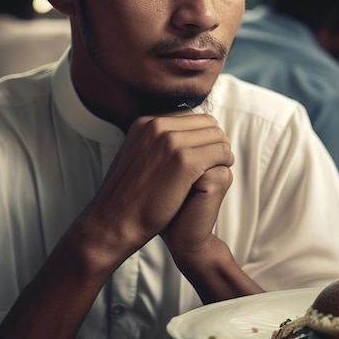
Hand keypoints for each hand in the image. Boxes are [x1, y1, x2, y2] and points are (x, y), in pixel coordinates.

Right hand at [81, 112, 233, 263]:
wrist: (114, 221)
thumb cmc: (127, 197)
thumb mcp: (134, 156)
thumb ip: (153, 142)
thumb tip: (176, 137)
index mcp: (145, 122)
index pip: (190, 116)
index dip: (200, 135)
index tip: (202, 152)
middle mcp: (157, 125)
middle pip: (206, 122)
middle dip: (214, 140)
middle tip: (216, 161)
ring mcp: (171, 142)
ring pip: (217, 135)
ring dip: (222, 151)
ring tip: (218, 168)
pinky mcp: (185, 162)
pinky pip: (221, 152)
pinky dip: (225, 162)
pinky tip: (218, 174)